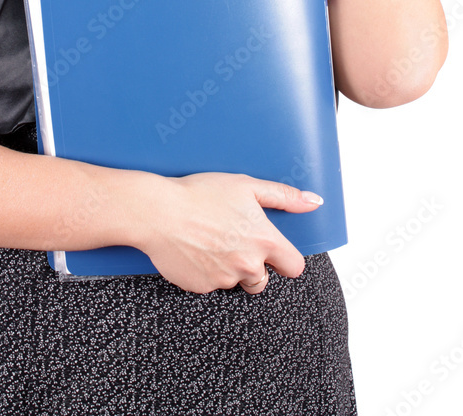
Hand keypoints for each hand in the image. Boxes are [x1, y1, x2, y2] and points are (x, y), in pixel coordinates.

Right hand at [136, 171, 322, 294]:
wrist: (158, 212)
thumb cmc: (200, 194)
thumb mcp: (246, 185)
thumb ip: (283, 196)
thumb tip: (313, 202)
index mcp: (264, 241)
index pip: (294, 266)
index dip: (285, 259)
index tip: (274, 251)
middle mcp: (248, 264)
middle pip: (264, 279)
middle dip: (253, 265)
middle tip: (232, 240)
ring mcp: (225, 279)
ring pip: (236, 281)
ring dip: (229, 268)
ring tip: (210, 241)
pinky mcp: (202, 287)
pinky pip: (211, 284)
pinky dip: (206, 271)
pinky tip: (195, 249)